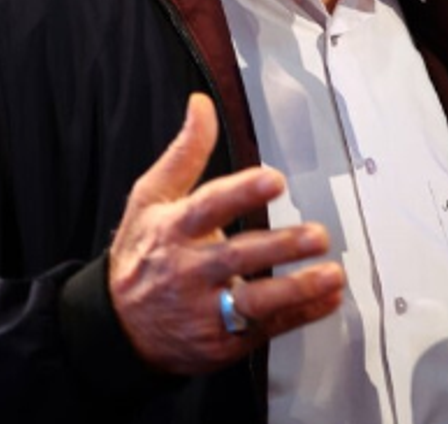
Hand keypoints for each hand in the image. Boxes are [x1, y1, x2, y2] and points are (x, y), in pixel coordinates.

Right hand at [107, 92, 344, 374]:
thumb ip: (185, 152)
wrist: (117, 329)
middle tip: (318, 235)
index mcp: (172, 231)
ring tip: (331, 274)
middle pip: (237, 257)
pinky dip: (300, 315)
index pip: (207, 209)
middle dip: (280, 246)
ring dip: (296, 288)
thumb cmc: (143, 253)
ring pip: (254, 301)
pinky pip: (266, 329)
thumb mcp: (151, 199)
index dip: (241, 193)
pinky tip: (328, 299)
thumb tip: (201, 104)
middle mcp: (188, 272)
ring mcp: (204, 311)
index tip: (274, 179)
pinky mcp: (222, 342)